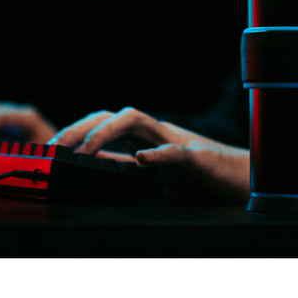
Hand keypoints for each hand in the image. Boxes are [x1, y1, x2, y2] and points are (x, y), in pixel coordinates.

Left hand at [50, 107, 249, 200]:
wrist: (246, 182)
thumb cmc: (203, 181)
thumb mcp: (156, 177)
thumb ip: (128, 168)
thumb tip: (91, 166)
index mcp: (147, 139)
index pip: (105, 125)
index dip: (77, 131)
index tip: (52, 148)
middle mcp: (158, 134)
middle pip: (113, 116)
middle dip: (81, 126)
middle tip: (56, 146)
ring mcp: (178, 141)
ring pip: (137, 120)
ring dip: (107, 131)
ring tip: (85, 149)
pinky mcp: (199, 157)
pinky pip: (177, 152)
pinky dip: (158, 154)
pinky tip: (142, 160)